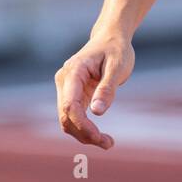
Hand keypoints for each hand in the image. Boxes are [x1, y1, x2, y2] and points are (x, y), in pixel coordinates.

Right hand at [54, 33, 134, 149]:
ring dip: (84, 135)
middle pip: (66, 116)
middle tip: (109, 144)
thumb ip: (107, 89)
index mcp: (73, 72)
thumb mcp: (118, 67)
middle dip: (84, 134)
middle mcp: (64, 81)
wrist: (111, 38)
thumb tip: (97, 113)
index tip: (100, 138)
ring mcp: (66, 88)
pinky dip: (85, 129)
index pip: (69, 105)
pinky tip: (101, 136)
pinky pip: (74, 116)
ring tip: (108, 142)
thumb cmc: (116, 49)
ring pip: (67, 120)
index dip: (82, 125)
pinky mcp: (72, 94)